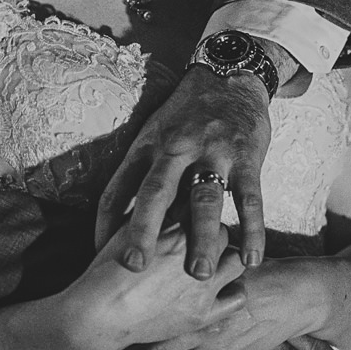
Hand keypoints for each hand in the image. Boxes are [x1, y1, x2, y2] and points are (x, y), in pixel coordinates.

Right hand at [60, 221, 245, 349]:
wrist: (99, 312)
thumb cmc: (106, 269)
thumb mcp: (127, 229)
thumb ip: (154, 214)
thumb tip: (171, 201)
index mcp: (176, 225)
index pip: (200, 206)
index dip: (194, 211)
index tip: (189, 216)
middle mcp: (195, 251)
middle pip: (221, 231)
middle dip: (211, 234)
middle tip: (199, 241)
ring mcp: (203, 285)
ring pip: (234, 260)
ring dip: (224, 259)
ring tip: (210, 264)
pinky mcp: (204, 314)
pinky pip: (236, 297)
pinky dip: (231, 291)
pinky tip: (220, 288)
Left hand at [95, 65, 270, 277]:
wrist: (228, 76)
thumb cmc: (184, 115)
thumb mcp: (152, 133)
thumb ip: (138, 174)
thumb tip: (116, 221)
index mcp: (146, 147)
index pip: (118, 188)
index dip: (105, 224)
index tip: (98, 257)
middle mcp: (175, 149)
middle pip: (155, 193)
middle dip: (143, 230)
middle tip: (135, 266)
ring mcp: (212, 153)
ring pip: (204, 200)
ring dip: (201, 238)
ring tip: (198, 274)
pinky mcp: (245, 158)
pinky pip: (249, 198)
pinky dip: (252, 229)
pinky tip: (250, 259)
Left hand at [122, 260, 321, 349]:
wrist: (290, 296)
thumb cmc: (254, 270)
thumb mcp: (220, 255)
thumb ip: (191, 253)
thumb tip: (158, 241)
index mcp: (195, 289)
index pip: (150, 307)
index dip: (129, 313)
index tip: (117, 311)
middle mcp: (198, 319)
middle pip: (151, 340)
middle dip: (132, 343)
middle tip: (117, 339)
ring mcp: (210, 344)